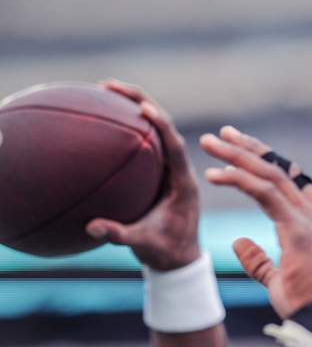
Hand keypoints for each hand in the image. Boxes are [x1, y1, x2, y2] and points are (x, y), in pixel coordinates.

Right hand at [85, 79, 201, 270]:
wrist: (180, 260)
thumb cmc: (166, 253)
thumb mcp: (144, 246)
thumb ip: (121, 236)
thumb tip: (92, 227)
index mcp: (183, 184)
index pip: (175, 147)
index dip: (162, 126)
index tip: (145, 108)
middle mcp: (179, 170)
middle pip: (164, 127)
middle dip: (140, 102)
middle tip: (110, 86)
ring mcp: (170, 169)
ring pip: (156, 131)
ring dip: (134, 108)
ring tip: (106, 90)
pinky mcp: (160, 172)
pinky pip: (146, 143)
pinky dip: (129, 128)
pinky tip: (104, 119)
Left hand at [200, 127, 311, 317]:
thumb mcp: (279, 281)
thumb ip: (260, 261)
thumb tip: (240, 243)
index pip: (292, 182)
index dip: (266, 164)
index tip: (243, 153)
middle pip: (281, 170)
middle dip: (249, 150)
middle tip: (223, 135)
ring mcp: (311, 218)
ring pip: (271, 174)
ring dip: (238, 156)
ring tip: (212, 143)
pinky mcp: (299, 226)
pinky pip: (266, 193)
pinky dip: (240, 179)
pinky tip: (218, 174)